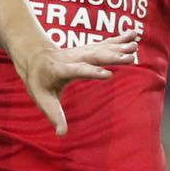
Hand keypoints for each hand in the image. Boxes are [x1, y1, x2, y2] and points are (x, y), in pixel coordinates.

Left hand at [17, 34, 138, 134]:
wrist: (34, 57)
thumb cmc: (39, 83)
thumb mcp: (42, 100)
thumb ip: (54, 115)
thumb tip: (61, 134)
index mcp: (59, 70)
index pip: (76, 70)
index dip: (91, 72)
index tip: (108, 75)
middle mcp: (71, 58)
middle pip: (93, 56)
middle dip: (111, 57)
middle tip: (130, 58)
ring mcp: (80, 51)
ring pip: (100, 48)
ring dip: (118, 47)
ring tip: (135, 47)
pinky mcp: (87, 49)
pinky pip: (104, 44)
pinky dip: (119, 40)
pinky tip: (134, 35)